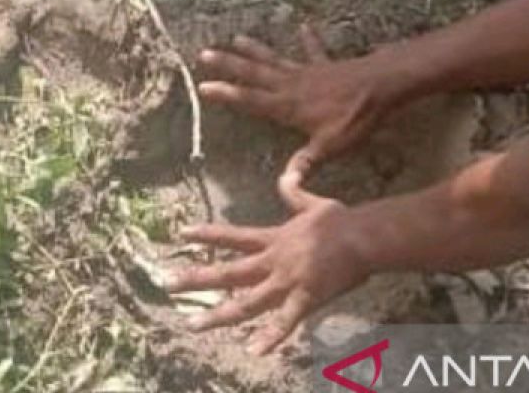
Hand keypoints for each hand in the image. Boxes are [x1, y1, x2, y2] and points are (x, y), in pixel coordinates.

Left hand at [165, 173, 369, 354]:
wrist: (362, 235)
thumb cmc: (341, 219)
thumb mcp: (312, 201)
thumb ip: (294, 191)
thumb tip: (284, 175)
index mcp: (273, 238)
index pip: (232, 236)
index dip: (206, 234)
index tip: (180, 233)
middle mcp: (272, 261)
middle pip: (228, 271)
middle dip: (196, 277)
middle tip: (166, 283)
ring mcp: (286, 281)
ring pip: (245, 302)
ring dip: (218, 314)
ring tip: (192, 324)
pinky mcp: (305, 299)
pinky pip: (285, 323)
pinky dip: (269, 338)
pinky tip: (253, 351)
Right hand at [197, 26, 402, 176]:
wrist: (380, 86)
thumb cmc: (355, 119)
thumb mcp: (329, 146)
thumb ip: (305, 163)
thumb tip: (285, 186)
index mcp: (287, 106)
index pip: (250, 100)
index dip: (226, 94)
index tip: (203, 86)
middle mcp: (291, 86)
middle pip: (254, 74)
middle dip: (228, 64)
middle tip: (204, 53)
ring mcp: (306, 72)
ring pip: (274, 59)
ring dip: (255, 49)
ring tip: (235, 38)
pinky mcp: (324, 65)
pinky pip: (313, 50)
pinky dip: (308, 39)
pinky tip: (303, 24)